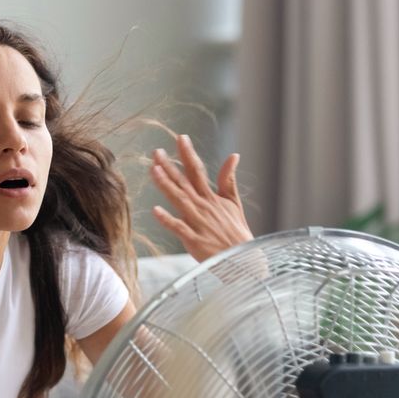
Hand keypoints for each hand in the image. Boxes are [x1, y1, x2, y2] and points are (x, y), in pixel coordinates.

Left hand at [149, 134, 252, 261]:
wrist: (244, 260)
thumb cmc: (237, 232)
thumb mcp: (234, 203)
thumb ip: (229, 180)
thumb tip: (233, 155)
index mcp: (211, 198)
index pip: (198, 171)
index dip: (188, 154)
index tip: (180, 138)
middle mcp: (203, 207)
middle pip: (184, 183)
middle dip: (170, 166)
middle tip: (156, 151)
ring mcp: (198, 223)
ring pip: (179, 200)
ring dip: (166, 186)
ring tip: (154, 171)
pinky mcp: (194, 240)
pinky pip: (179, 228)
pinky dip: (168, 219)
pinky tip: (156, 210)